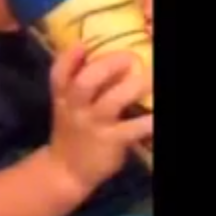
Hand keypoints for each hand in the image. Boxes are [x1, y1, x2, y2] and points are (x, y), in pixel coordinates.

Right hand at [47, 43, 153, 191]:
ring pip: (110, 102)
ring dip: (132, 87)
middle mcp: (75, 108)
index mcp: (63, 96)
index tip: (83, 45)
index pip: (59, 72)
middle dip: (107, 65)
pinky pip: (131, 129)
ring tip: (149, 78)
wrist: (66, 170)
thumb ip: (75, 80)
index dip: (69, 57)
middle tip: (130, 57)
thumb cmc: (72, 130)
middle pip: (84, 82)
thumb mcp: (66, 104)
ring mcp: (92, 125)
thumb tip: (92, 51)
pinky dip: (147, 121)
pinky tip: (156, 117)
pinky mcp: (110, 141)